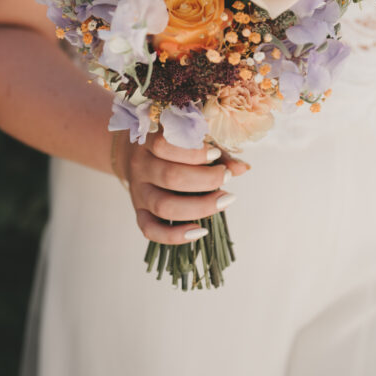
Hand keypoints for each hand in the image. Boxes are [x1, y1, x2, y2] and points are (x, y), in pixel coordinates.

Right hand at [114, 132, 248, 244]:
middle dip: (205, 180)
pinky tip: (200, 231)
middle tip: (225, 177)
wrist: (133, 154)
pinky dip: (175, 236)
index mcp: (148, 141)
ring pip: (163, 206)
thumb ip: (216, 151)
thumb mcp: (189, 140)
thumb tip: (242, 168)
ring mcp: (137, 192)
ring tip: (223, 201)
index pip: (165, 145)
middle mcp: (140, 167)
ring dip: (199, 207)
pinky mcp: (139, 212)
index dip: (194, 153)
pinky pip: (151, 230)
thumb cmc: (170, 145)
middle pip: (170, 177)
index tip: (216, 156)